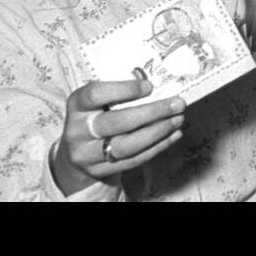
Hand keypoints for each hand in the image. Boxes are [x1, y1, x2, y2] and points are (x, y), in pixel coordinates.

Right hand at [50, 78, 184, 195]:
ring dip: (158, 132)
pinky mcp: (100, 171)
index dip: (123, 90)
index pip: (95, 95)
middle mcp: (78, 131)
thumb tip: (160, 85)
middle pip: (116, 123)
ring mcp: (87, 154)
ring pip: (126, 146)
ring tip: (178, 119)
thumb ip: (121, 93)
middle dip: (151, 113)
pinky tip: (173, 134)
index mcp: (77, 105)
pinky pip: (133, 160)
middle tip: (178, 104)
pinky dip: (157, 146)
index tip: (150, 86)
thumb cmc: (96, 116)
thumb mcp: (99, 100)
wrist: (78, 152)